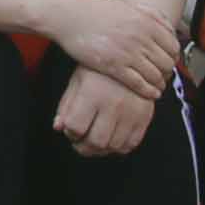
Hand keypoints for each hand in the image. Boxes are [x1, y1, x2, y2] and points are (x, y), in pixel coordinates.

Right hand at [39, 0, 180, 99]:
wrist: (66, 15)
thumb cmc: (92, 8)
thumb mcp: (126, 3)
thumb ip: (149, 12)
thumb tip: (167, 24)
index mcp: (145, 21)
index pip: (173, 45)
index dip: (174, 56)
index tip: (169, 60)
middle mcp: (140, 37)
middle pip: (167, 62)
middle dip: (167, 71)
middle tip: (164, 75)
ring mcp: (128, 53)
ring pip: (155, 75)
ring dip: (159, 83)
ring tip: (158, 86)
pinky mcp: (114, 66)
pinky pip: (139, 84)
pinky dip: (148, 91)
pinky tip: (149, 93)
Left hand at [48, 61, 162, 158]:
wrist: (132, 56)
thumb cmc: (99, 68)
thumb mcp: (78, 80)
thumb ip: (66, 105)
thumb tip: (58, 127)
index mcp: (92, 93)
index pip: (75, 127)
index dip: (70, 132)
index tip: (71, 129)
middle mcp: (113, 104)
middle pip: (96, 142)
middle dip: (83, 146)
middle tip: (81, 141)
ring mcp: (131, 112)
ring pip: (114, 146)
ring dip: (101, 149)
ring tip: (95, 140)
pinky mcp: (145, 116)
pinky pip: (132, 143)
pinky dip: (120, 147)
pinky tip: (112, 137)